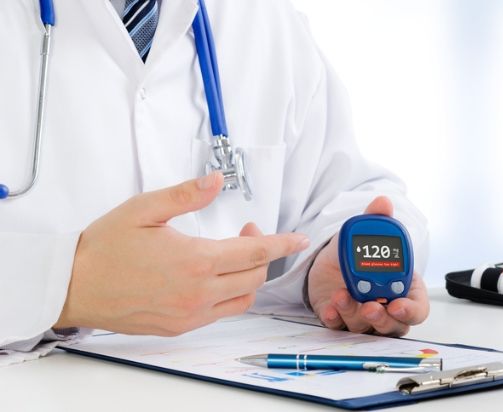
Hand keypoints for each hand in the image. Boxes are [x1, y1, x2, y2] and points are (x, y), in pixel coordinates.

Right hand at [54, 173, 309, 335]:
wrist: (73, 286)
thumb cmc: (105, 247)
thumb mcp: (144, 208)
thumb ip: (186, 195)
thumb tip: (215, 181)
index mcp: (195, 261)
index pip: (256, 252)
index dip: (282, 243)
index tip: (299, 239)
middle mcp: (198, 292)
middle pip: (255, 276)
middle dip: (262, 253)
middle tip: (245, 231)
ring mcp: (190, 314)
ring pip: (242, 299)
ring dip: (249, 277)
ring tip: (232, 256)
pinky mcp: (179, 327)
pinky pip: (221, 313)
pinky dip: (230, 295)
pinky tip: (215, 278)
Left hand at [307, 196, 428, 336]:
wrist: (329, 262)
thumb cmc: (358, 254)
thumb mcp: (365, 235)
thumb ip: (376, 220)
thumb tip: (383, 202)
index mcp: (403, 288)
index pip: (417, 308)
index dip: (411, 311)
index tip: (398, 305)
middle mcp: (386, 307)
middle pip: (395, 326)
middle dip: (382, 320)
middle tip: (370, 307)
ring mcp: (364, 317)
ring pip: (366, 328)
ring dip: (354, 314)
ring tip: (342, 296)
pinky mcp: (342, 320)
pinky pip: (340, 328)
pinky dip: (336, 319)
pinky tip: (330, 308)